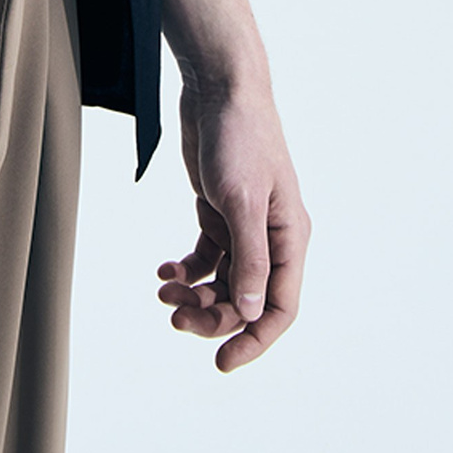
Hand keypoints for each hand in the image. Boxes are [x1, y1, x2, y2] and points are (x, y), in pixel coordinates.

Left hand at [157, 74, 309, 372]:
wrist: (220, 89)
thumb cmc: (239, 138)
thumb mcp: (241, 200)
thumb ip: (249, 258)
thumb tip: (249, 312)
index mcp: (289, 238)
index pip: (278, 307)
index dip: (254, 340)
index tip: (221, 363)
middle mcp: (271, 238)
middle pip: (245, 300)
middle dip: (211, 317)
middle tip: (174, 319)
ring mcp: (244, 227)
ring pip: (223, 283)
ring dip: (194, 296)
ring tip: (163, 293)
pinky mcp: (220, 212)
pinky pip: (206, 258)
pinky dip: (186, 270)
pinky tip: (164, 270)